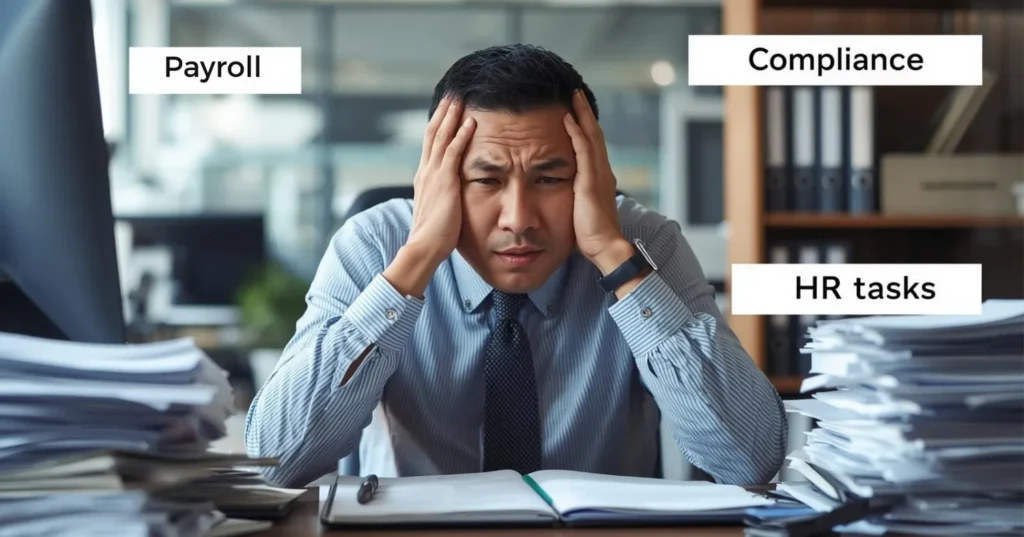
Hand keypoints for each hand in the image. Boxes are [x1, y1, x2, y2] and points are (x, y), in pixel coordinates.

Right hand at [406, 97, 475, 264]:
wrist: (424, 246)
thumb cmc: (434, 235)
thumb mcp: (438, 209)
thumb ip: (443, 197)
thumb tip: (451, 195)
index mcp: (423, 177)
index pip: (430, 144)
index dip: (437, 125)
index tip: (446, 110)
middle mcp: (425, 171)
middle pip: (433, 133)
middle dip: (443, 113)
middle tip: (452, 94)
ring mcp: (433, 174)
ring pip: (442, 137)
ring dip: (452, 116)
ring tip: (460, 99)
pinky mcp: (444, 181)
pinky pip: (453, 151)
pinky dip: (461, 134)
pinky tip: (470, 122)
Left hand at [563, 90, 631, 274]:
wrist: (605, 247)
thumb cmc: (591, 235)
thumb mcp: (581, 209)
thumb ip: (577, 196)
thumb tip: (565, 194)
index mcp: (600, 178)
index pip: (592, 145)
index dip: (585, 126)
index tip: (575, 110)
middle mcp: (603, 171)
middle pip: (594, 134)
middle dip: (584, 112)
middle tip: (575, 93)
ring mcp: (598, 175)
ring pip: (591, 136)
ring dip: (581, 114)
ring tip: (573, 96)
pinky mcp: (590, 181)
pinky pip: (583, 150)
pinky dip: (576, 132)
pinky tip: (567, 118)